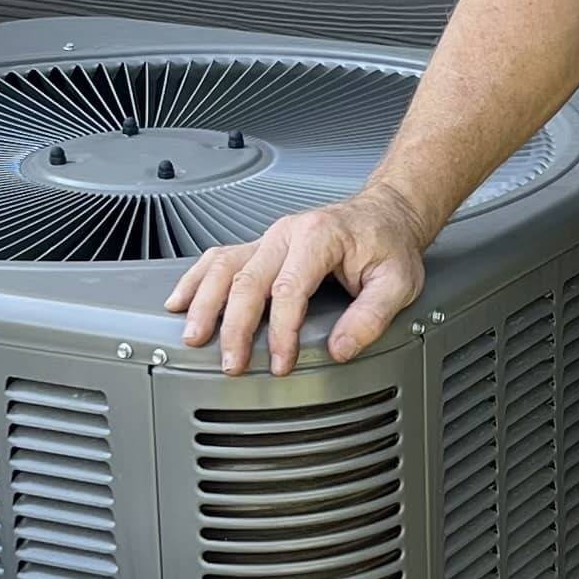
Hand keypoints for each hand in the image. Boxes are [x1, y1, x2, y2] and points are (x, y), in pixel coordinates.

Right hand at [162, 184, 430, 376]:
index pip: (290, 287)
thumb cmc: (389, 244)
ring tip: (194, 337)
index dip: (281, 330)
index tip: (281, 362)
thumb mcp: (399, 280)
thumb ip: (372, 315)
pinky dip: (196, 280)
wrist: (386, 215)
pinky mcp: (262, 247)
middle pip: (249, 279)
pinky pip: (220, 258)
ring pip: (225, 265)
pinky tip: (180, 302)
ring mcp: (271, 238)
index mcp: (320, 236)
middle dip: (236, 326)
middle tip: (233, 363)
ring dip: (204, 302)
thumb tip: (341, 349)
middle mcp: (289, 233)